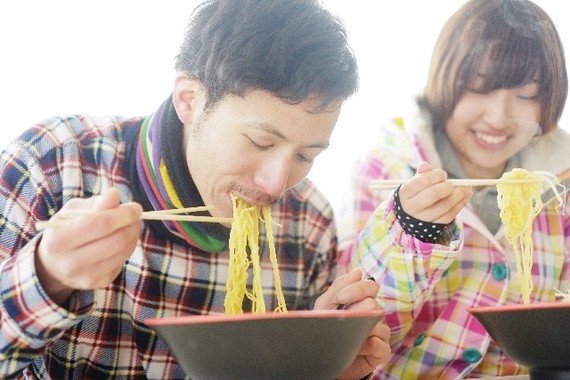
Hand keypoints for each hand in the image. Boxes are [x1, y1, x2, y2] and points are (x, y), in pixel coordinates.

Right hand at [35, 188, 142, 304]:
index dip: (123, 214)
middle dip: (132, 224)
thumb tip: (115, 195)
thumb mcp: (72, 211)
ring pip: (124, 251)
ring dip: (134, 234)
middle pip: (117, 240)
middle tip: (136, 214)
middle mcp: (71, 263)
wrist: (53, 265)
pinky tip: (120, 240)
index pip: (101, 224)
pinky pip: (122, 261)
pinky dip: (127, 247)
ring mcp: (86, 277)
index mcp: (59, 240)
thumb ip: (95, 203)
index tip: (135, 207)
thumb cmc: (65, 230)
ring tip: (129, 224)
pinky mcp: (99, 283)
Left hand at [314, 269, 390, 378]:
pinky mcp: (382, 352)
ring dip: (359, 331)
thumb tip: (357, 272)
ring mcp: (380, 333)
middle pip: (373, 304)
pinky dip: (369, 346)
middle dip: (354, 312)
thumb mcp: (325, 307)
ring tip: (345, 337)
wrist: (323, 359)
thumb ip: (338, 288)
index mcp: (362, 301)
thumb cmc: (326, 329)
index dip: (358, 289)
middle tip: (341, 321)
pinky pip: (382, 346)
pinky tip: (357, 348)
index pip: (371, 286)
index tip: (341, 298)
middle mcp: (375, 314)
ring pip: (379, 325)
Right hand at [398, 162, 471, 223]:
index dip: (436, 175)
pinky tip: (466, 195)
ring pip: (446, 205)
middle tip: (451, 184)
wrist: (410, 217)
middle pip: (434, 194)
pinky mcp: (435, 225)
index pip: (422, 181)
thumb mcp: (413, 184)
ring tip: (466, 188)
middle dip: (447, 186)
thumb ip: (421, 174)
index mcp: (405, 193)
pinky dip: (461, 203)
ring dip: (459, 194)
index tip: (443, 174)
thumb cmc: (414, 195)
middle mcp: (412, 207)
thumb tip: (425, 165)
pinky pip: (451, 214)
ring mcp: (424, 218)